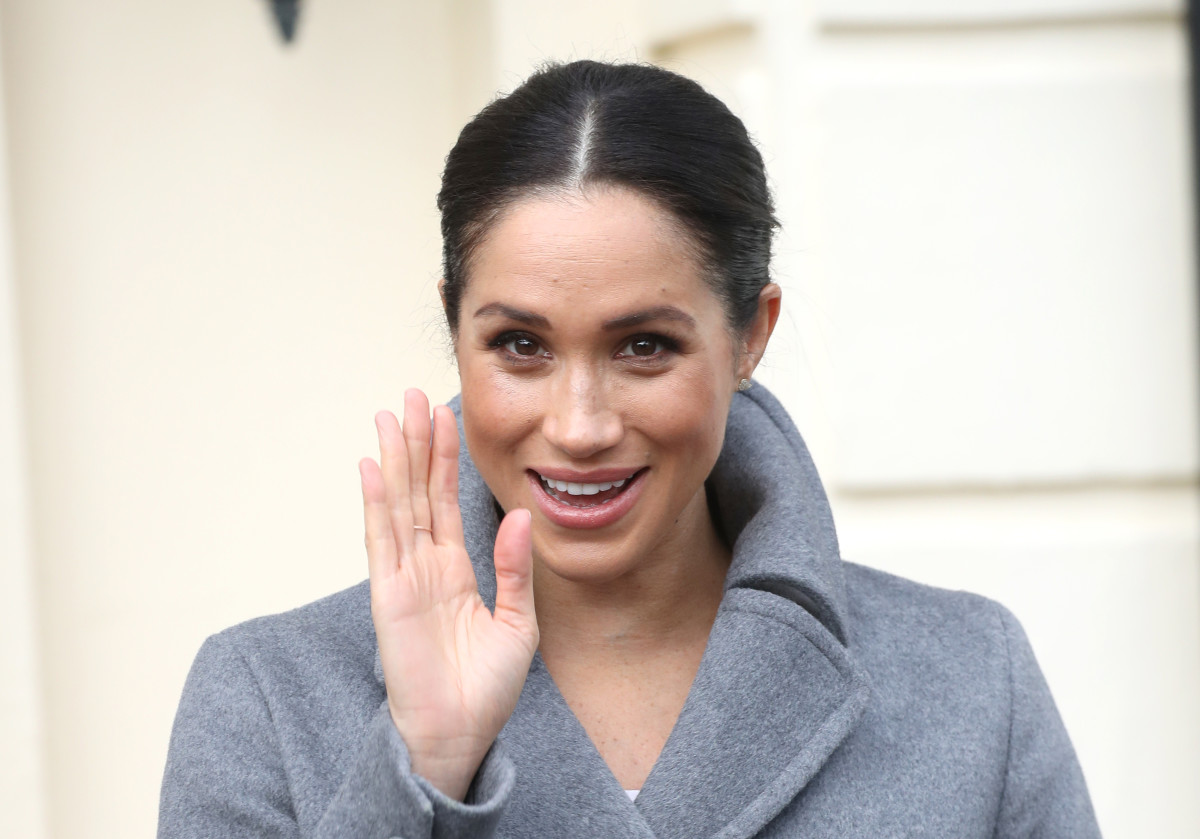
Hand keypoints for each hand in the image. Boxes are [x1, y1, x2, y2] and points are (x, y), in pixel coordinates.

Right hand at [359, 389, 538, 800]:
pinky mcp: (388, 596)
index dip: (445, 459)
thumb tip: (521, 514)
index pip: (447, 502)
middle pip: (418, 491)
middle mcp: (425, 566)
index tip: (445, 417)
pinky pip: (382, 540)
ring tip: (391, 414)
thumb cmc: (485, 689)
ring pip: (398, 504)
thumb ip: (516, 569)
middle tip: (412, 395)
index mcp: (456, 571)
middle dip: (417, 443)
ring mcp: (403, 578)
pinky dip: (375, 502)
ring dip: (395, 459)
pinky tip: (371, 467)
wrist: (459, 736)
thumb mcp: (517, 622)